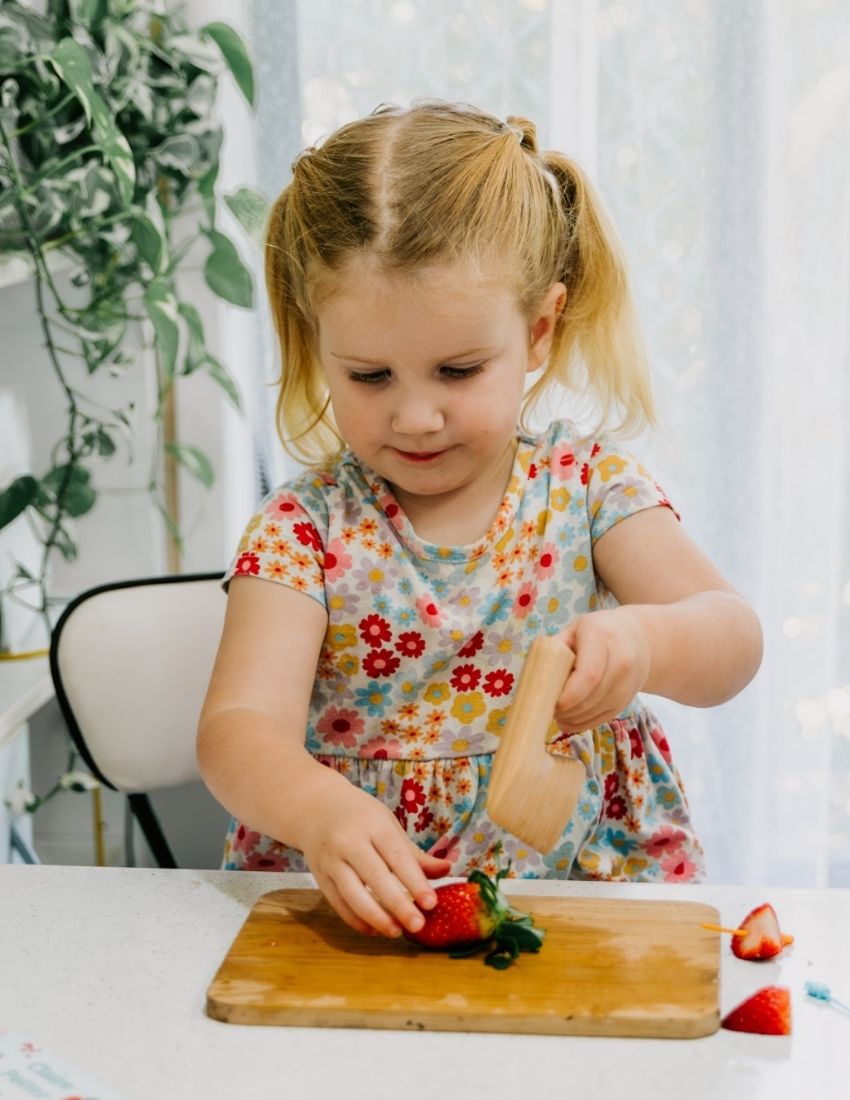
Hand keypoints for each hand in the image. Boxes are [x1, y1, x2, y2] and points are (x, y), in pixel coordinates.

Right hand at [297, 779, 451, 938]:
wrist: (315, 807)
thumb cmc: (360, 816)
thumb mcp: (388, 824)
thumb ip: (414, 853)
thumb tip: (448, 870)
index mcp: (373, 825)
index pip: (396, 856)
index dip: (415, 881)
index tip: (431, 903)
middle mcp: (349, 842)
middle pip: (375, 878)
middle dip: (398, 904)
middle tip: (418, 925)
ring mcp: (331, 860)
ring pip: (352, 894)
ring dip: (375, 917)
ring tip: (396, 932)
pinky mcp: (319, 876)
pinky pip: (338, 903)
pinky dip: (355, 919)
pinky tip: (374, 929)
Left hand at [553, 608, 650, 730]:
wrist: (639, 639)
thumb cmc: (599, 631)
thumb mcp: (577, 628)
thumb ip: (557, 646)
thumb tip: (537, 671)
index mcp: (603, 639)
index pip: (589, 675)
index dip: (569, 695)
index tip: (551, 701)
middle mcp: (622, 662)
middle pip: (591, 697)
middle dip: (566, 709)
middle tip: (546, 709)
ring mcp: (628, 684)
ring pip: (597, 711)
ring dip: (573, 718)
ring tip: (556, 713)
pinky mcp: (627, 700)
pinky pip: (603, 718)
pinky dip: (583, 723)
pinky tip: (569, 720)